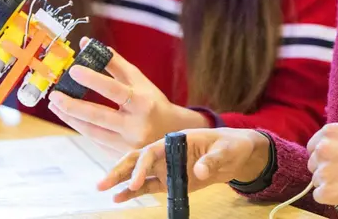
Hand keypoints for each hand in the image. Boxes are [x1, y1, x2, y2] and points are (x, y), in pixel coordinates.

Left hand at [47, 38, 208, 152]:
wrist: (171, 134)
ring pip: (93, 133)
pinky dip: (81, 128)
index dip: (93, 80)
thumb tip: (86, 44)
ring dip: (70, 119)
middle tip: (54, 95)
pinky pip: (96, 142)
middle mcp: (137, 126)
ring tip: (55, 105)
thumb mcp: (139, 81)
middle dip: (72, 106)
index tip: (73, 70)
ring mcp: (128, 146)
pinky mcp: (121, 158)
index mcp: (143, 103)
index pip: (115, 90)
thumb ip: (113, 63)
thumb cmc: (152, 102)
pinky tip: (70, 117)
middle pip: (99, 117)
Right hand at [97, 128, 270, 202]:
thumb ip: (211, 160)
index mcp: (176, 140)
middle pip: (137, 159)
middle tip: (102, 183)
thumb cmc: (230, 145)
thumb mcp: (225, 151)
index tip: (136, 183)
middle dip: (119, 170)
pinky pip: (148, 187)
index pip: (152, 151)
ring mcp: (166, 166)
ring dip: (121, 181)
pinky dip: (133, 192)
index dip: (142, 166)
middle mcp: (166, 152)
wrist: (235, 154)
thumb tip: (198, 172)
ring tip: (102, 189)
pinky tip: (119, 198)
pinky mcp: (170, 180)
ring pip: (138, 173)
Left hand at [307, 113, 337, 208]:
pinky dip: (329, 196)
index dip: (325, 152)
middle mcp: (322, 150)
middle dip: (325, 166)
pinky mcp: (327, 192)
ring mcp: (323, 172)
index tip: (335, 158)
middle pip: (314, 162)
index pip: (314, 144)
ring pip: (316, 179)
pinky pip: (319, 195)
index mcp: (330, 132)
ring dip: (328, 182)